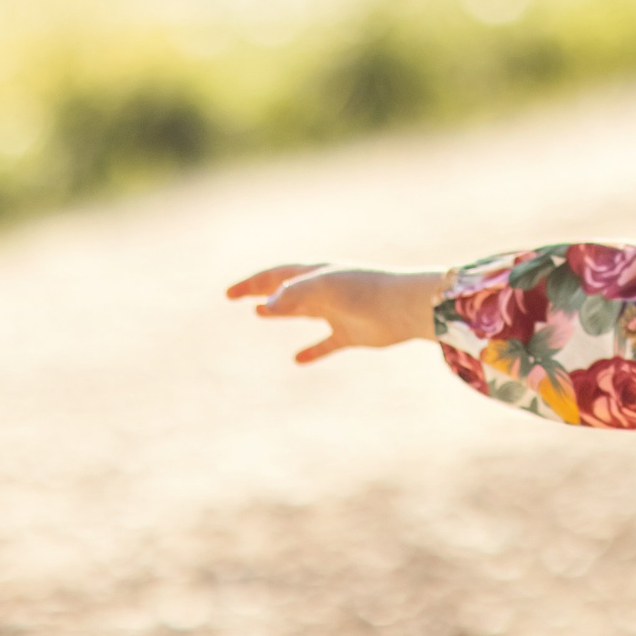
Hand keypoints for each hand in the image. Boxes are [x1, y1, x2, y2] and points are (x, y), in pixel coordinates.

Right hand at [227, 264, 445, 363]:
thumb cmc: (365, 291)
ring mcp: (338, 311)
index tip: (229, 294)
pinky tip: (298, 360)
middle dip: (262, 291)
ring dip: (282, 312)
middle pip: (287, 290)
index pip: (276, 276)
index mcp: (317, 274)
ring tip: (261, 314)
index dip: (251, 284)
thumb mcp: (323, 288)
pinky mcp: (352, 334)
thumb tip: (265, 306)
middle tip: (238, 297)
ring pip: (304, 311)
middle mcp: (326, 290)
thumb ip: (293, 295)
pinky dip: (312, 351)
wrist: (406, 307)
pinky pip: (327, 343)